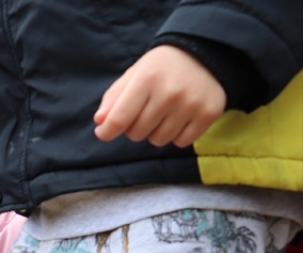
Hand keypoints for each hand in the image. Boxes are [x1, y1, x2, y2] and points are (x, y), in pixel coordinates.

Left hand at [94, 45, 225, 147]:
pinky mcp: (209, 114)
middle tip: (144, 112)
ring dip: (155, 132)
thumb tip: (101, 122)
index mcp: (147, 79)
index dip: (107, 131)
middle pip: (137, 133)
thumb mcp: (134, 74)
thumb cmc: (161, 67)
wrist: (204, 53)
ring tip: (162, 114)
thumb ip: (114, 97)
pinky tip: (179, 118)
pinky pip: (181, 142)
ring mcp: (191, 105)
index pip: (119, 119)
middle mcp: (169, 93)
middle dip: (134, 127)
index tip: (104, 132)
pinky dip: (176, 136)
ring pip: (158, 140)